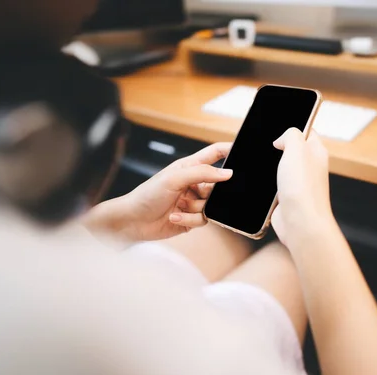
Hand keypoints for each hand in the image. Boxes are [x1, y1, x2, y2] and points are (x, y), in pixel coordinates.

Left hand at [84, 143, 232, 242]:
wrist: (132, 222)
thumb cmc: (146, 195)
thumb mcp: (174, 178)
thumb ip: (202, 173)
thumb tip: (228, 173)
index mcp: (189, 167)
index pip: (214, 153)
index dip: (229, 149)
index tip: (244, 150)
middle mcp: (193, 183)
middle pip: (218, 185)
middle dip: (208, 192)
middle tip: (196, 193)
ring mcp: (193, 201)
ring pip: (212, 205)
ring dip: (195, 209)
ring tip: (178, 207)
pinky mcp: (191, 219)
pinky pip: (203, 220)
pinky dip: (189, 220)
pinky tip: (174, 217)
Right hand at [271, 128, 334, 246]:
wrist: (300, 222)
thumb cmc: (303, 188)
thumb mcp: (296, 148)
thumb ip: (291, 135)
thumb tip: (281, 140)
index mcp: (316, 152)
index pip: (308, 132)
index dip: (294, 126)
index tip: (279, 126)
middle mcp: (309, 167)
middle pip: (292, 150)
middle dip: (277, 148)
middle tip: (266, 146)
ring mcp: (298, 183)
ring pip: (281, 168)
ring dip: (270, 167)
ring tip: (261, 164)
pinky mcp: (287, 197)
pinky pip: (274, 186)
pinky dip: (266, 184)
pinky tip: (260, 183)